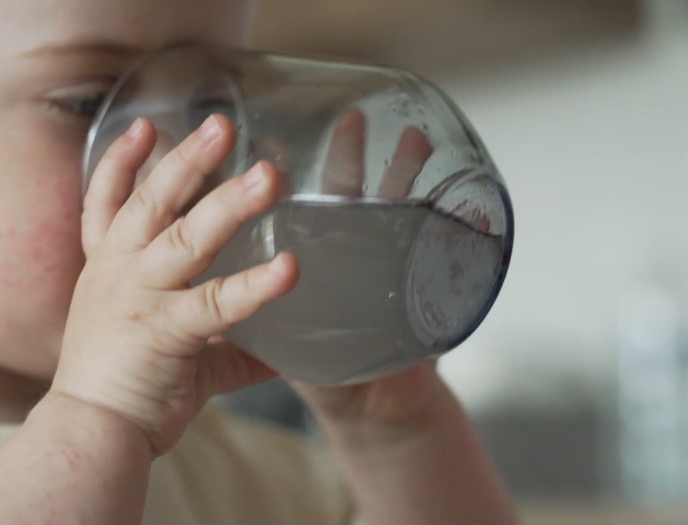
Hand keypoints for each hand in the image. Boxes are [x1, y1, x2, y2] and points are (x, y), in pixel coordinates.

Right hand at [52, 115, 297, 454]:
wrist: (92, 433)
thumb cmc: (123, 385)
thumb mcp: (169, 348)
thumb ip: (224, 345)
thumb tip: (275, 354)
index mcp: (111, 268)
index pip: (108, 202)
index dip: (123, 161)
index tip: (145, 125)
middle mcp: (120, 272)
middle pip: (153, 201)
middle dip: (188, 160)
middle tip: (223, 124)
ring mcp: (141, 297)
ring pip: (185, 236)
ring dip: (228, 202)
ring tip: (267, 174)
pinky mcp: (166, 330)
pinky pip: (217, 302)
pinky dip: (255, 284)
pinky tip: (289, 268)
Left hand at [290, 109, 443, 433]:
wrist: (374, 413)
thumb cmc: (331, 378)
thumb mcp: (292, 344)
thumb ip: (262, 324)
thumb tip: (222, 304)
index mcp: (314, 266)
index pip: (295, 211)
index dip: (288, 177)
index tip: (274, 134)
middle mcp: (351, 260)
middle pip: (347, 198)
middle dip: (351, 159)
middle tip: (352, 120)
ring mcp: (389, 274)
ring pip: (395, 217)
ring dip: (406, 178)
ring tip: (416, 141)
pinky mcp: (420, 300)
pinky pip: (436, 259)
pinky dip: (454, 234)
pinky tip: (465, 209)